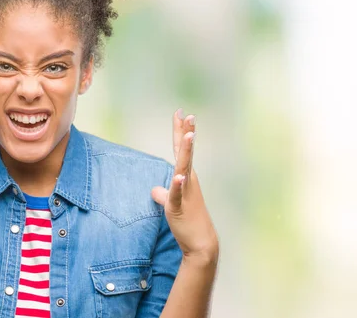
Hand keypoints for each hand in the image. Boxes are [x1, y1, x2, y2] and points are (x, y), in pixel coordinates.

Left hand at [151, 109, 218, 263]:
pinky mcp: (179, 207)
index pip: (182, 151)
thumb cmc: (188, 222)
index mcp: (186, 178)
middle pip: (185, 153)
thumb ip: (164, 194)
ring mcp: (185, 193)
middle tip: (188, 115)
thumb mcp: (171, 204)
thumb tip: (155, 189)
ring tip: (188, 135)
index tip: (180, 113)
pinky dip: (178, 185)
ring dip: (186, 152)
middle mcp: (188, 181)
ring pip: (184, 168)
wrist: (200, 243)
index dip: (180, 132)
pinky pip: (177, 194)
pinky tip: (179, 176)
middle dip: (186, 133)